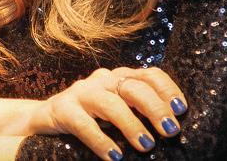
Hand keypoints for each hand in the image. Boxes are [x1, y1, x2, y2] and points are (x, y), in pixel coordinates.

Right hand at [29, 66, 187, 159]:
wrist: (45, 117)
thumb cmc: (91, 117)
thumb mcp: (117, 109)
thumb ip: (137, 111)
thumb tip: (171, 129)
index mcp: (119, 78)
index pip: (148, 74)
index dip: (167, 89)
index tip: (181, 109)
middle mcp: (102, 80)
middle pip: (132, 87)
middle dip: (155, 108)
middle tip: (170, 131)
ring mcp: (81, 93)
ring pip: (110, 103)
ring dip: (131, 124)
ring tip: (146, 145)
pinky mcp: (62, 109)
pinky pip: (83, 124)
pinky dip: (101, 140)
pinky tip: (115, 156)